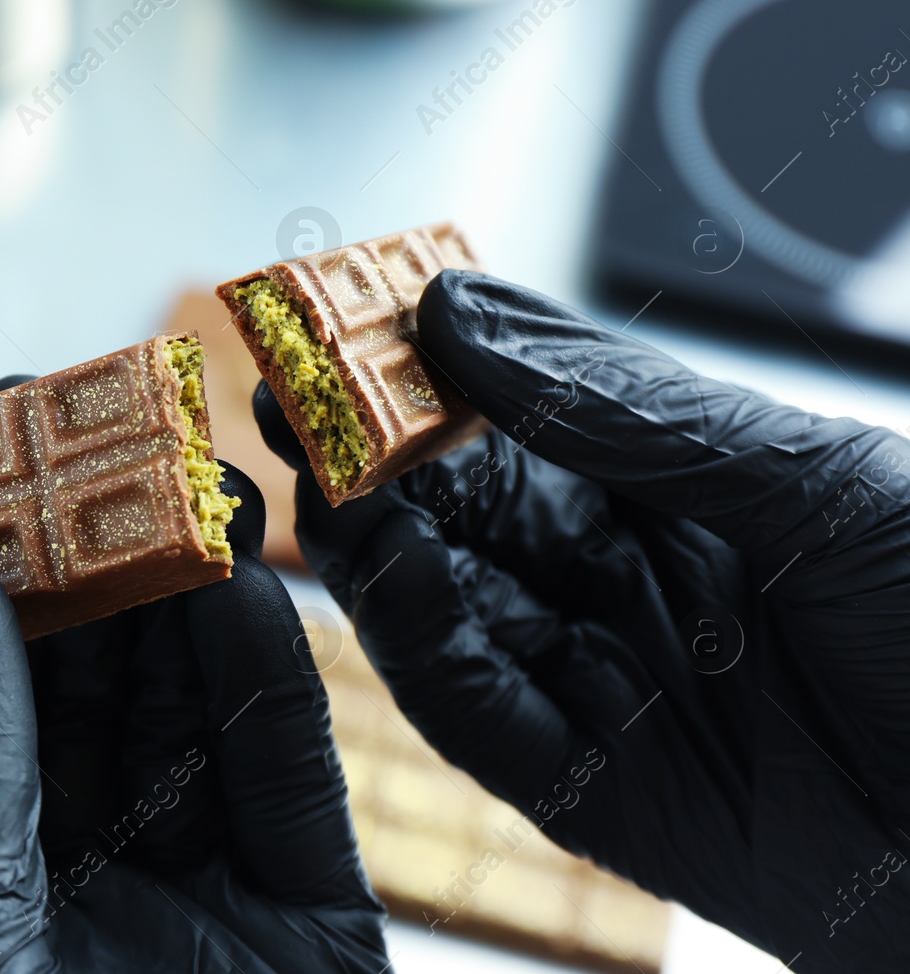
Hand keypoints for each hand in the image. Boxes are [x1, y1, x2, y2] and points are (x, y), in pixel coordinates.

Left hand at [0, 377, 389, 973]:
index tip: (3, 453)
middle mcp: (85, 874)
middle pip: (100, 692)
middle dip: (111, 569)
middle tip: (128, 445)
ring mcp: (201, 901)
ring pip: (199, 719)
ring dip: (200, 603)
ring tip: (203, 492)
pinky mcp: (311, 929)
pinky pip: (290, 788)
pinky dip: (274, 688)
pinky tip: (254, 596)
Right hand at [255, 270, 909, 967]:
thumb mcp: (813, 484)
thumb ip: (623, 410)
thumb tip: (457, 309)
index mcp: (688, 490)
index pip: (524, 417)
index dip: (432, 370)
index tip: (345, 318)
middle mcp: (635, 579)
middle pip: (468, 512)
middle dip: (378, 459)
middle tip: (291, 402)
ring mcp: (612, 685)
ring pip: (454, 610)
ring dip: (379, 554)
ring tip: (321, 490)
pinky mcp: (600, 796)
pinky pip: (486, 721)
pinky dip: (428, 657)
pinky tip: (394, 591)